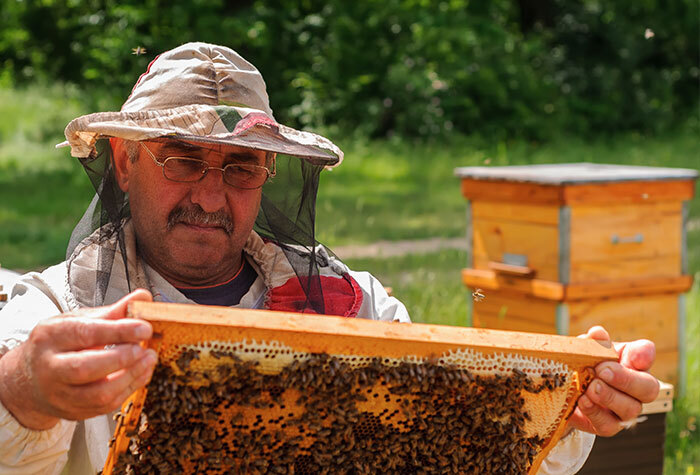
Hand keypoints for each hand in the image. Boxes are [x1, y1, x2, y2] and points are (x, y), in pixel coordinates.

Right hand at [0, 289, 156, 429]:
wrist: (30, 379)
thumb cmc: (59, 344)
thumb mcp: (78, 321)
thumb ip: (113, 311)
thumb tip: (143, 297)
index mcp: (50, 337)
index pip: (85, 334)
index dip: (118, 331)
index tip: (144, 328)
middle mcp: (50, 368)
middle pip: (84, 368)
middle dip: (121, 358)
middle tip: (143, 348)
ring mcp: (60, 394)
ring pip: (97, 394)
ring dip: (130, 377)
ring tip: (148, 360)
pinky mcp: (73, 412)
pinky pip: (104, 407)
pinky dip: (128, 390)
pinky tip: (140, 374)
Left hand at [566, 326, 659, 436]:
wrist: (568, 390)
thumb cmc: (585, 365)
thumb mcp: (587, 351)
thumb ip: (593, 342)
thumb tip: (597, 333)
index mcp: (632, 363)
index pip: (646, 355)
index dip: (643, 355)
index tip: (634, 356)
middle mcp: (636, 389)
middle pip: (649, 388)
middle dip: (626, 379)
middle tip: (602, 371)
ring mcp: (624, 410)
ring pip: (630, 409)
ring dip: (609, 396)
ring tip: (591, 387)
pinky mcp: (607, 426)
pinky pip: (607, 425)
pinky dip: (594, 412)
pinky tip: (583, 401)